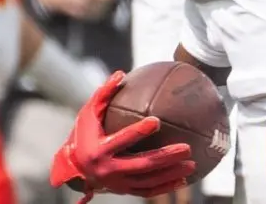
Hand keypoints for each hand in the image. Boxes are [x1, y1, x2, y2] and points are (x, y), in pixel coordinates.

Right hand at [51, 71, 195, 201]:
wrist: (74, 168)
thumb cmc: (84, 134)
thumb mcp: (88, 113)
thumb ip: (104, 94)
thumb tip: (120, 73)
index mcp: (99, 150)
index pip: (121, 140)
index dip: (138, 132)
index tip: (157, 121)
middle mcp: (109, 170)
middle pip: (141, 164)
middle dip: (165, 157)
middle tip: (186, 148)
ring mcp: (117, 184)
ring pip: (148, 181)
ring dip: (171, 173)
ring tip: (192, 164)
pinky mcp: (124, 191)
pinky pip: (148, 191)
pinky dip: (166, 187)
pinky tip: (184, 180)